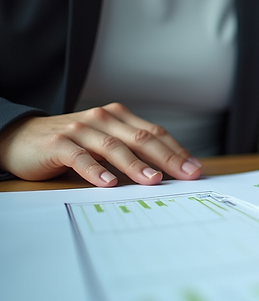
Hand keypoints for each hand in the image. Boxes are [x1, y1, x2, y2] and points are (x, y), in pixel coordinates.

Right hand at [0, 103, 201, 186]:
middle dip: (167, 158)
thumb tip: (167, 170)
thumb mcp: (104, 142)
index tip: (195, 168)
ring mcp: (80, 130)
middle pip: (141, 138)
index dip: (176, 150)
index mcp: (119, 117)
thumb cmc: (71, 144)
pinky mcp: (58, 144)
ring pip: (114, 147)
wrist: (21, 138)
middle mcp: (103, 119)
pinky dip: (96, 170)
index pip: (155, 133)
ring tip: (153, 180)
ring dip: (135, 165)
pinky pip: (80, 158)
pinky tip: (108, 183)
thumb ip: (131, 150)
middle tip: (186, 175)